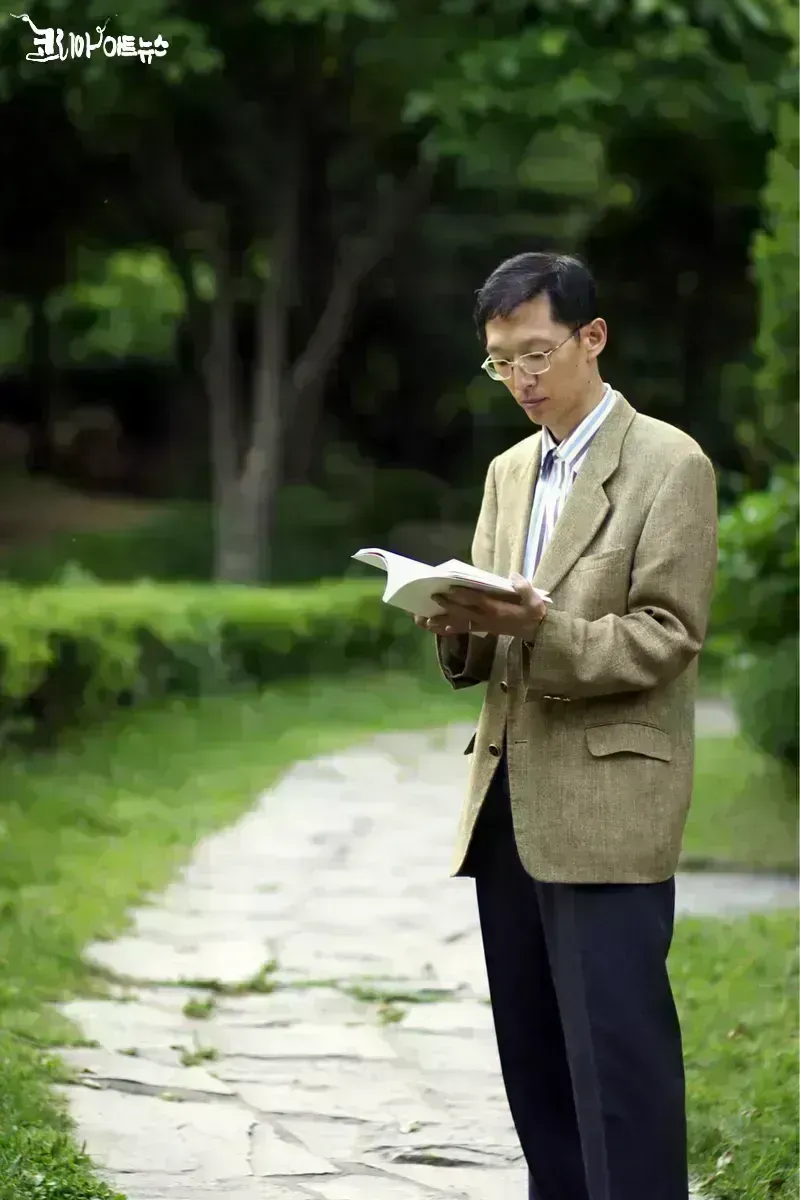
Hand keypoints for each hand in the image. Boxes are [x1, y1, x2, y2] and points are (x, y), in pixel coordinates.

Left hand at [422, 572, 547, 638]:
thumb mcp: (534, 600)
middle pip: (462, 611)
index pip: (476, 600)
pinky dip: (450, 629)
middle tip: (433, 597)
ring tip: (426, 621)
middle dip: (447, 605)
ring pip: (459, 623)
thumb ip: (524, 588)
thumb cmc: (533, 612)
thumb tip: (513, 576)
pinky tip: (438, 629)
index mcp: (496, 609)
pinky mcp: (482, 629)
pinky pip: (463, 629)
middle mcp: (486, 618)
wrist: (536, 631)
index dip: (463, 595)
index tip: (450, 589)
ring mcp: (483, 625)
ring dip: (442, 622)